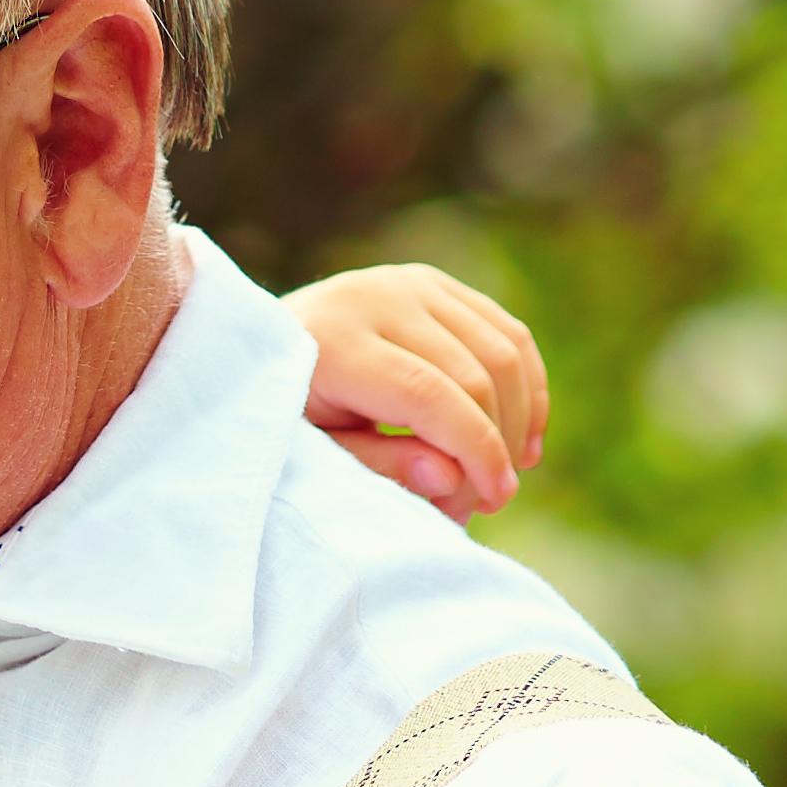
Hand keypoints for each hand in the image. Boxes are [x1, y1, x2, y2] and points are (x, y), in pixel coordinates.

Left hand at [280, 261, 549, 518]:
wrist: (259, 351)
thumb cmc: (284, 416)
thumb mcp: (316, 453)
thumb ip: (381, 465)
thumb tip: (453, 477)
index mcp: (336, 339)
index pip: (429, 393)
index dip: (474, 449)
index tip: (494, 497)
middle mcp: (377, 296)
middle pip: (476, 372)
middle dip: (495, 444)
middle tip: (486, 502)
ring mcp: (410, 283)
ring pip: (502, 350)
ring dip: (518, 420)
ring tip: (502, 477)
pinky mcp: (434, 284)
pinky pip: (507, 332)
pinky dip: (526, 387)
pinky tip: (522, 438)